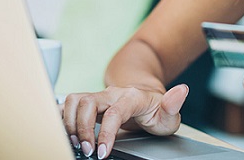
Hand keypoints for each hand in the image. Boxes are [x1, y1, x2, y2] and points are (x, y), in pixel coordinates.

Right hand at [60, 84, 188, 158]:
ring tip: (75, 142)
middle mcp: (111, 93)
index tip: (102, 153)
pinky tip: (63, 130)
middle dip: (82, 128)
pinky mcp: (88, 101)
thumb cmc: (155, 110)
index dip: (105, 133)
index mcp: (131, 97)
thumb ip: (173, 105)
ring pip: (74, 99)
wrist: (144, 97)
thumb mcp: (169, 114)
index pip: (114, 113)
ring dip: (70, 122)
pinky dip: (61, 116)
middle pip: (88, 102)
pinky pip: (68, 103)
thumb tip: (182, 90)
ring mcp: (98, 96)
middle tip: (86, 150)